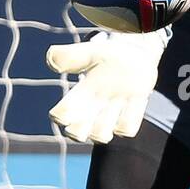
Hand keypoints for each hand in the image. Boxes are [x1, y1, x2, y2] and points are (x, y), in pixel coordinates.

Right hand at [47, 31, 166, 143]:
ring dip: (105, 123)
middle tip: (93, 107)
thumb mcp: (89, 52)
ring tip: (116, 100)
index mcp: (78, 95)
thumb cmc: (109, 56)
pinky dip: (128, 118)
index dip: (62, 114)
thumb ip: (68, 56)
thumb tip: (52, 62)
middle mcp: (92, 110)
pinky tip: (136, 98)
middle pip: (76, 134)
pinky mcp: (131, 116)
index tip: (73, 102)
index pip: (61, 115)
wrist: (138, 57)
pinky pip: (126, 130)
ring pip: (101, 136)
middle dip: (80, 129)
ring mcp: (111, 115)